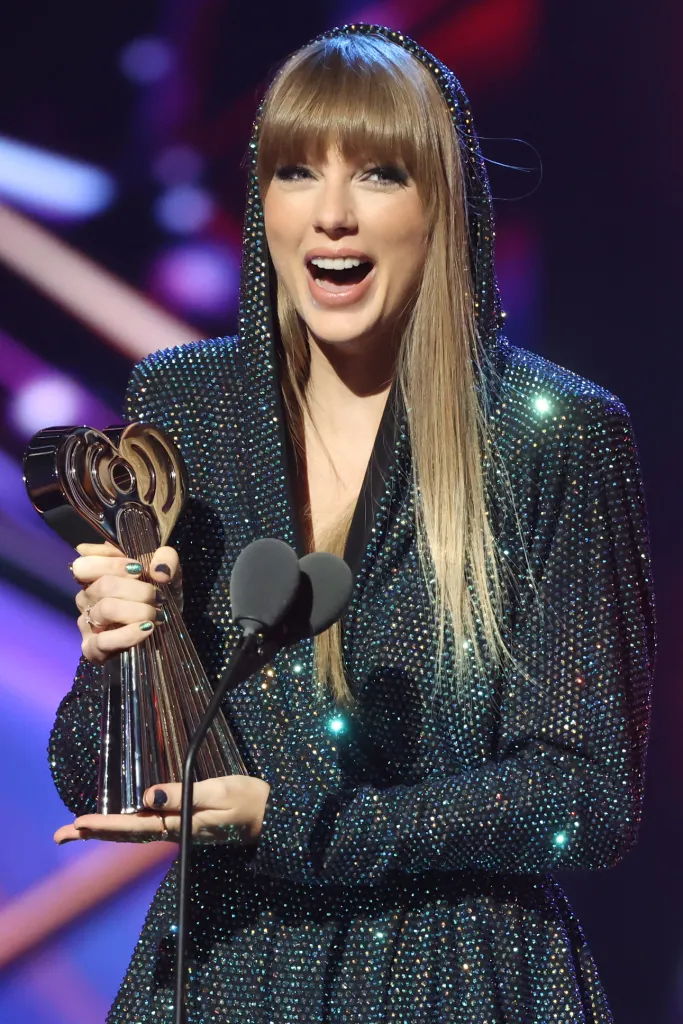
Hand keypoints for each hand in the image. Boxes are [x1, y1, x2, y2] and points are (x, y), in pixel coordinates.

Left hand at [53, 776, 270, 845]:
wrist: (271, 818)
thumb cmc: (249, 802)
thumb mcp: (219, 792)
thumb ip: (183, 794)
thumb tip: (147, 796)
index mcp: (180, 825)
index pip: (134, 826)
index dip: (105, 824)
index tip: (78, 823)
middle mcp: (173, 831)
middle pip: (126, 834)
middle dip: (93, 833)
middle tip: (60, 834)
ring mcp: (178, 829)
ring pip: (133, 831)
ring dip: (104, 830)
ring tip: (77, 829)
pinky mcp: (184, 824)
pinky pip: (146, 826)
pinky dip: (124, 825)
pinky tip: (116, 821)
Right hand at [71, 541, 181, 662]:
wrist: (166, 633)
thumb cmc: (159, 598)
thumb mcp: (168, 573)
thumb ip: (166, 559)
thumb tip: (158, 570)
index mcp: (97, 575)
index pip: (84, 562)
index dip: (111, 562)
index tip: (139, 568)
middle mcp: (87, 597)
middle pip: (104, 585)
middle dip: (138, 590)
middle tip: (158, 598)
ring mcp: (86, 623)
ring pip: (106, 609)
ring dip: (139, 611)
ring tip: (157, 616)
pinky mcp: (92, 649)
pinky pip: (103, 641)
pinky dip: (128, 634)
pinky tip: (146, 629)